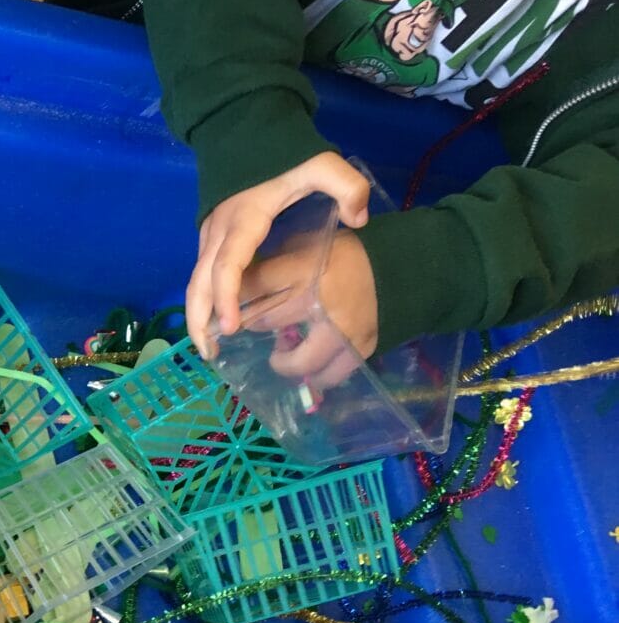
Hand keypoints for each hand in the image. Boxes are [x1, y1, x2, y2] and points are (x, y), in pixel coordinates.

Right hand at [188, 151, 368, 356]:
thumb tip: (359, 220)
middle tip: (210, 356)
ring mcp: (210, 235)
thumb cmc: (282, 152)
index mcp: (244, 220)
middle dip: (200, 321)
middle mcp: (219, 232)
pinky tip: (218, 322)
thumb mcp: (322, 162)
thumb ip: (347, 186)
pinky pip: (203, 276)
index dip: (227, 297)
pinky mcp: (211, 237)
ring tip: (211, 350)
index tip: (232, 326)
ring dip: (198, 316)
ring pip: (196, 282)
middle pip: (199, 283)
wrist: (245, 130)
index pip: (228, 265)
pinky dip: (205, 302)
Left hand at [238, 229, 377, 389]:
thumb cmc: (343, 255)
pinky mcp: (360, 348)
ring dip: (284, 361)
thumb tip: (237, 288)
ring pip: (298, 363)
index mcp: (305, 267)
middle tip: (254, 325)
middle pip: (265, 322)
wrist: (399, 266)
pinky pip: (328, 376)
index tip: (223, 306)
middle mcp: (320, 300)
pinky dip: (315, 376)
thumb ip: (275, 265)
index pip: (253, 285)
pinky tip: (310, 365)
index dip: (231, 299)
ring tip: (282, 354)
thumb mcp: (307, 246)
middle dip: (253, 325)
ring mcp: (341, 329)